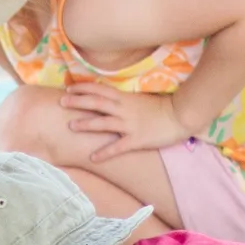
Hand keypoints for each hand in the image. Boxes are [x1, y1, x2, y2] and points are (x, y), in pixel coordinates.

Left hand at [60, 82, 189, 161]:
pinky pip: (118, 147)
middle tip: (61, 102)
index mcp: (125, 98)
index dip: (83, 88)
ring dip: (86, 124)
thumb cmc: (163, 107)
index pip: (99, 90)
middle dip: (78, 102)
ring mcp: (129, 125)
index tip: (69, 87)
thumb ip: (124, 100)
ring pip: (103, 123)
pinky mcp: (137, 139)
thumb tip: (109, 100)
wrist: (182, 115)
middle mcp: (124, 109)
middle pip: (96, 103)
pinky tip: (93, 157)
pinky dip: (105, 152)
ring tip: (71, 126)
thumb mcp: (140, 99)